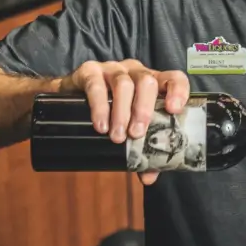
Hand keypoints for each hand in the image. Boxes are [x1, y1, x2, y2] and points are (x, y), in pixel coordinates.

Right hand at [61, 59, 190, 184]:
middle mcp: (135, 72)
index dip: (177, 91)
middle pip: (147, 81)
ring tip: (117, 136)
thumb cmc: (108, 113)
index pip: (173, 78)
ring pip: (123, 84)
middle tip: (136, 134)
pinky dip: (99, 107)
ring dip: (121, 112)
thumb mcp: (128, 128)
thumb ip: (142, 151)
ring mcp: (112, 69)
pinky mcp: (89, 71)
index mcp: (152, 83)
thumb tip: (149, 176)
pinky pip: (96, 86)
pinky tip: (100, 125)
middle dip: (143, 109)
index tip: (174, 109)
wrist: (68, 102)